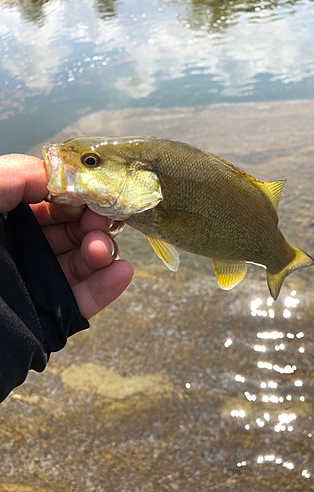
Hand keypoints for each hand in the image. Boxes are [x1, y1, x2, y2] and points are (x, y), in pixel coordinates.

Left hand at [0, 154, 133, 318]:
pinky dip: (106, 287)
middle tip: (100, 221)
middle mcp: (20, 251)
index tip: (92, 192)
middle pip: (71, 230)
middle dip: (92, 221)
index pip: (49, 201)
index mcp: (3, 222)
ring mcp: (35, 285)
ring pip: (81, 263)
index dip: (75, 194)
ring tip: (100, 249)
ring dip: (101, 251)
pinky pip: (83, 301)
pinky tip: (121, 273)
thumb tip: (56, 174)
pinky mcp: (48, 319)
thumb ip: (11, 176)